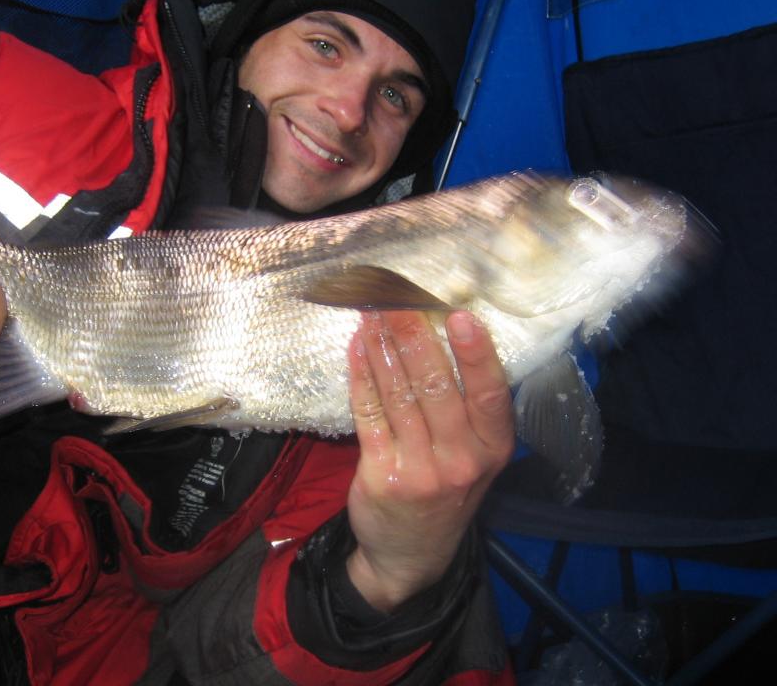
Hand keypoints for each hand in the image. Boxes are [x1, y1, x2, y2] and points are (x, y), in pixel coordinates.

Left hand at [345, 310, 514, 612]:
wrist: (411, 554)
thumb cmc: (447, 488)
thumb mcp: (475, 456)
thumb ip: (467, 407)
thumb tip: (444, 331)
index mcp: (493, 448)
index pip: (490, 395)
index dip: (476, 354)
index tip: (460, 315)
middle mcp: (462, 459)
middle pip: (436, 387)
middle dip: (413, 336)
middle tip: (396, 296)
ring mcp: (420, 470)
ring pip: (399, 395)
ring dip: (382, 347)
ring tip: (371, 309)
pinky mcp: (382, 475)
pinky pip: (369, 414)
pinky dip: (361, 376)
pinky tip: (357, 347)